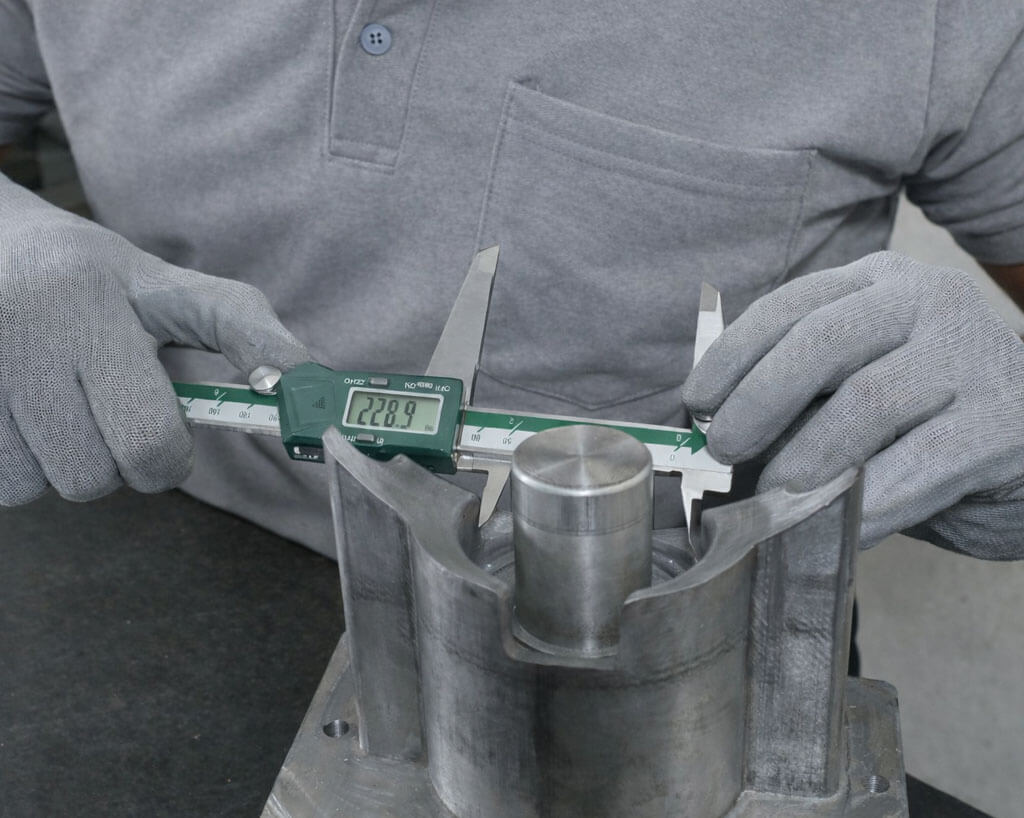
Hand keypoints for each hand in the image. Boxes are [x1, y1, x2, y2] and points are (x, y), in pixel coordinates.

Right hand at [0, 186, 308, 504]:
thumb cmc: (96, 277)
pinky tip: (19, 414)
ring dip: (59, 463)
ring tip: (56, 404)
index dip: (166, 457)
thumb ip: (246, 331)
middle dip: (115, 461)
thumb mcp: (174, 288)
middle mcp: (16, 335)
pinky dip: (16, 464)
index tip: (163, 432)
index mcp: (86, 305)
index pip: (147, 441)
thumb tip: (304, 385)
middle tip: (106, 413)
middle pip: (90, 478)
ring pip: (34, 488)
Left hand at [682, 251, 1023, 557]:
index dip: (734, 355)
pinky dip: (870, 499)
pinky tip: (843, 525)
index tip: (697, 402)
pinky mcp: (1005, 420)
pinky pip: (920, 463)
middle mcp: (929, 302)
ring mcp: (972, 356)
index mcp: (881, 284)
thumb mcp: (860, 378)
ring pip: (869, 400)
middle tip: (725, 449)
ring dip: (808, 455)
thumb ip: (805, 391)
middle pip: (823, 341)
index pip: (792, 305)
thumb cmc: (925, 417)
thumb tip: (718, 430)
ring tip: (774, 494)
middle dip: (759, 400)